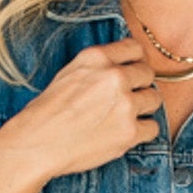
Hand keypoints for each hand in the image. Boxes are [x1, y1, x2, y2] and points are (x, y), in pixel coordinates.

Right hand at [0, 40, 163, 190]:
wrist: (37, 144)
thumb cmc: (48, 111)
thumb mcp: (70, 72)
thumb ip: (99, 66)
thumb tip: (125, 64)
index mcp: (97, 57)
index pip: (135, 48)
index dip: (135, 62)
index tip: (131, 74)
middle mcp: (114, 77)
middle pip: (148, 74)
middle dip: (139, 86)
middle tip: (124, 100)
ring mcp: (124, 105)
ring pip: (154, 99)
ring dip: (143, 109)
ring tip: (123, 118)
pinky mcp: (129, 132)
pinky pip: (152, 128)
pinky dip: (142, 132)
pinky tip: (125, 134)